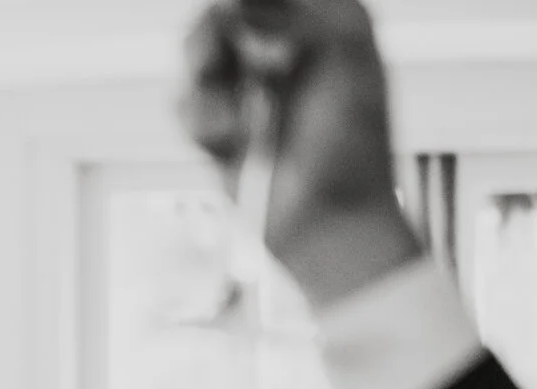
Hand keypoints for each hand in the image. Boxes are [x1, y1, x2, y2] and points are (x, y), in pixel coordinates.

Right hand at [177, 0, 424, 311]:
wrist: (328, 219)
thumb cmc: (353, 143)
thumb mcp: (342, 55)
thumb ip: (292, 15)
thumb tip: (231, 5)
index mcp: (320, 22)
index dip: (244, 2)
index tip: (233, 14)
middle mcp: (279, 50)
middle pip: (220, 14)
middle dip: (210, 32)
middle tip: (215, 58)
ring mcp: (245, 90)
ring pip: (193, 55)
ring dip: (202, 78)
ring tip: (226, 110)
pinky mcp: (216, 129)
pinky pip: (183, 103)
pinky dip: (199, 119)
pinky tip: (228, 139)